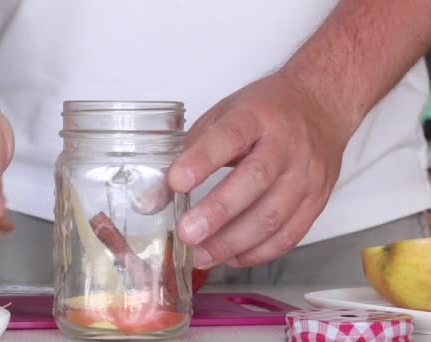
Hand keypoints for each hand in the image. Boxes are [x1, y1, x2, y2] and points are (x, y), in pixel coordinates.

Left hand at [168, 71, 355, 268]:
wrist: (321, 105)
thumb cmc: (266, 111)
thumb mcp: (223, 115)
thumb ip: (189, 152)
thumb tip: (154, 198)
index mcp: (258, 116)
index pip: (230, 136)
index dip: (202, 160)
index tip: (175, 182)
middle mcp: (286, 144)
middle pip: (255, 180)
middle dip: (217, 212)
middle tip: (186, 233)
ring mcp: (306, 174)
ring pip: (273, 215)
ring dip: (233, 242)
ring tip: (201, 255)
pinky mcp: (317, 200)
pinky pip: (289, 235)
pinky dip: (258, 252)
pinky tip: (231, 256)